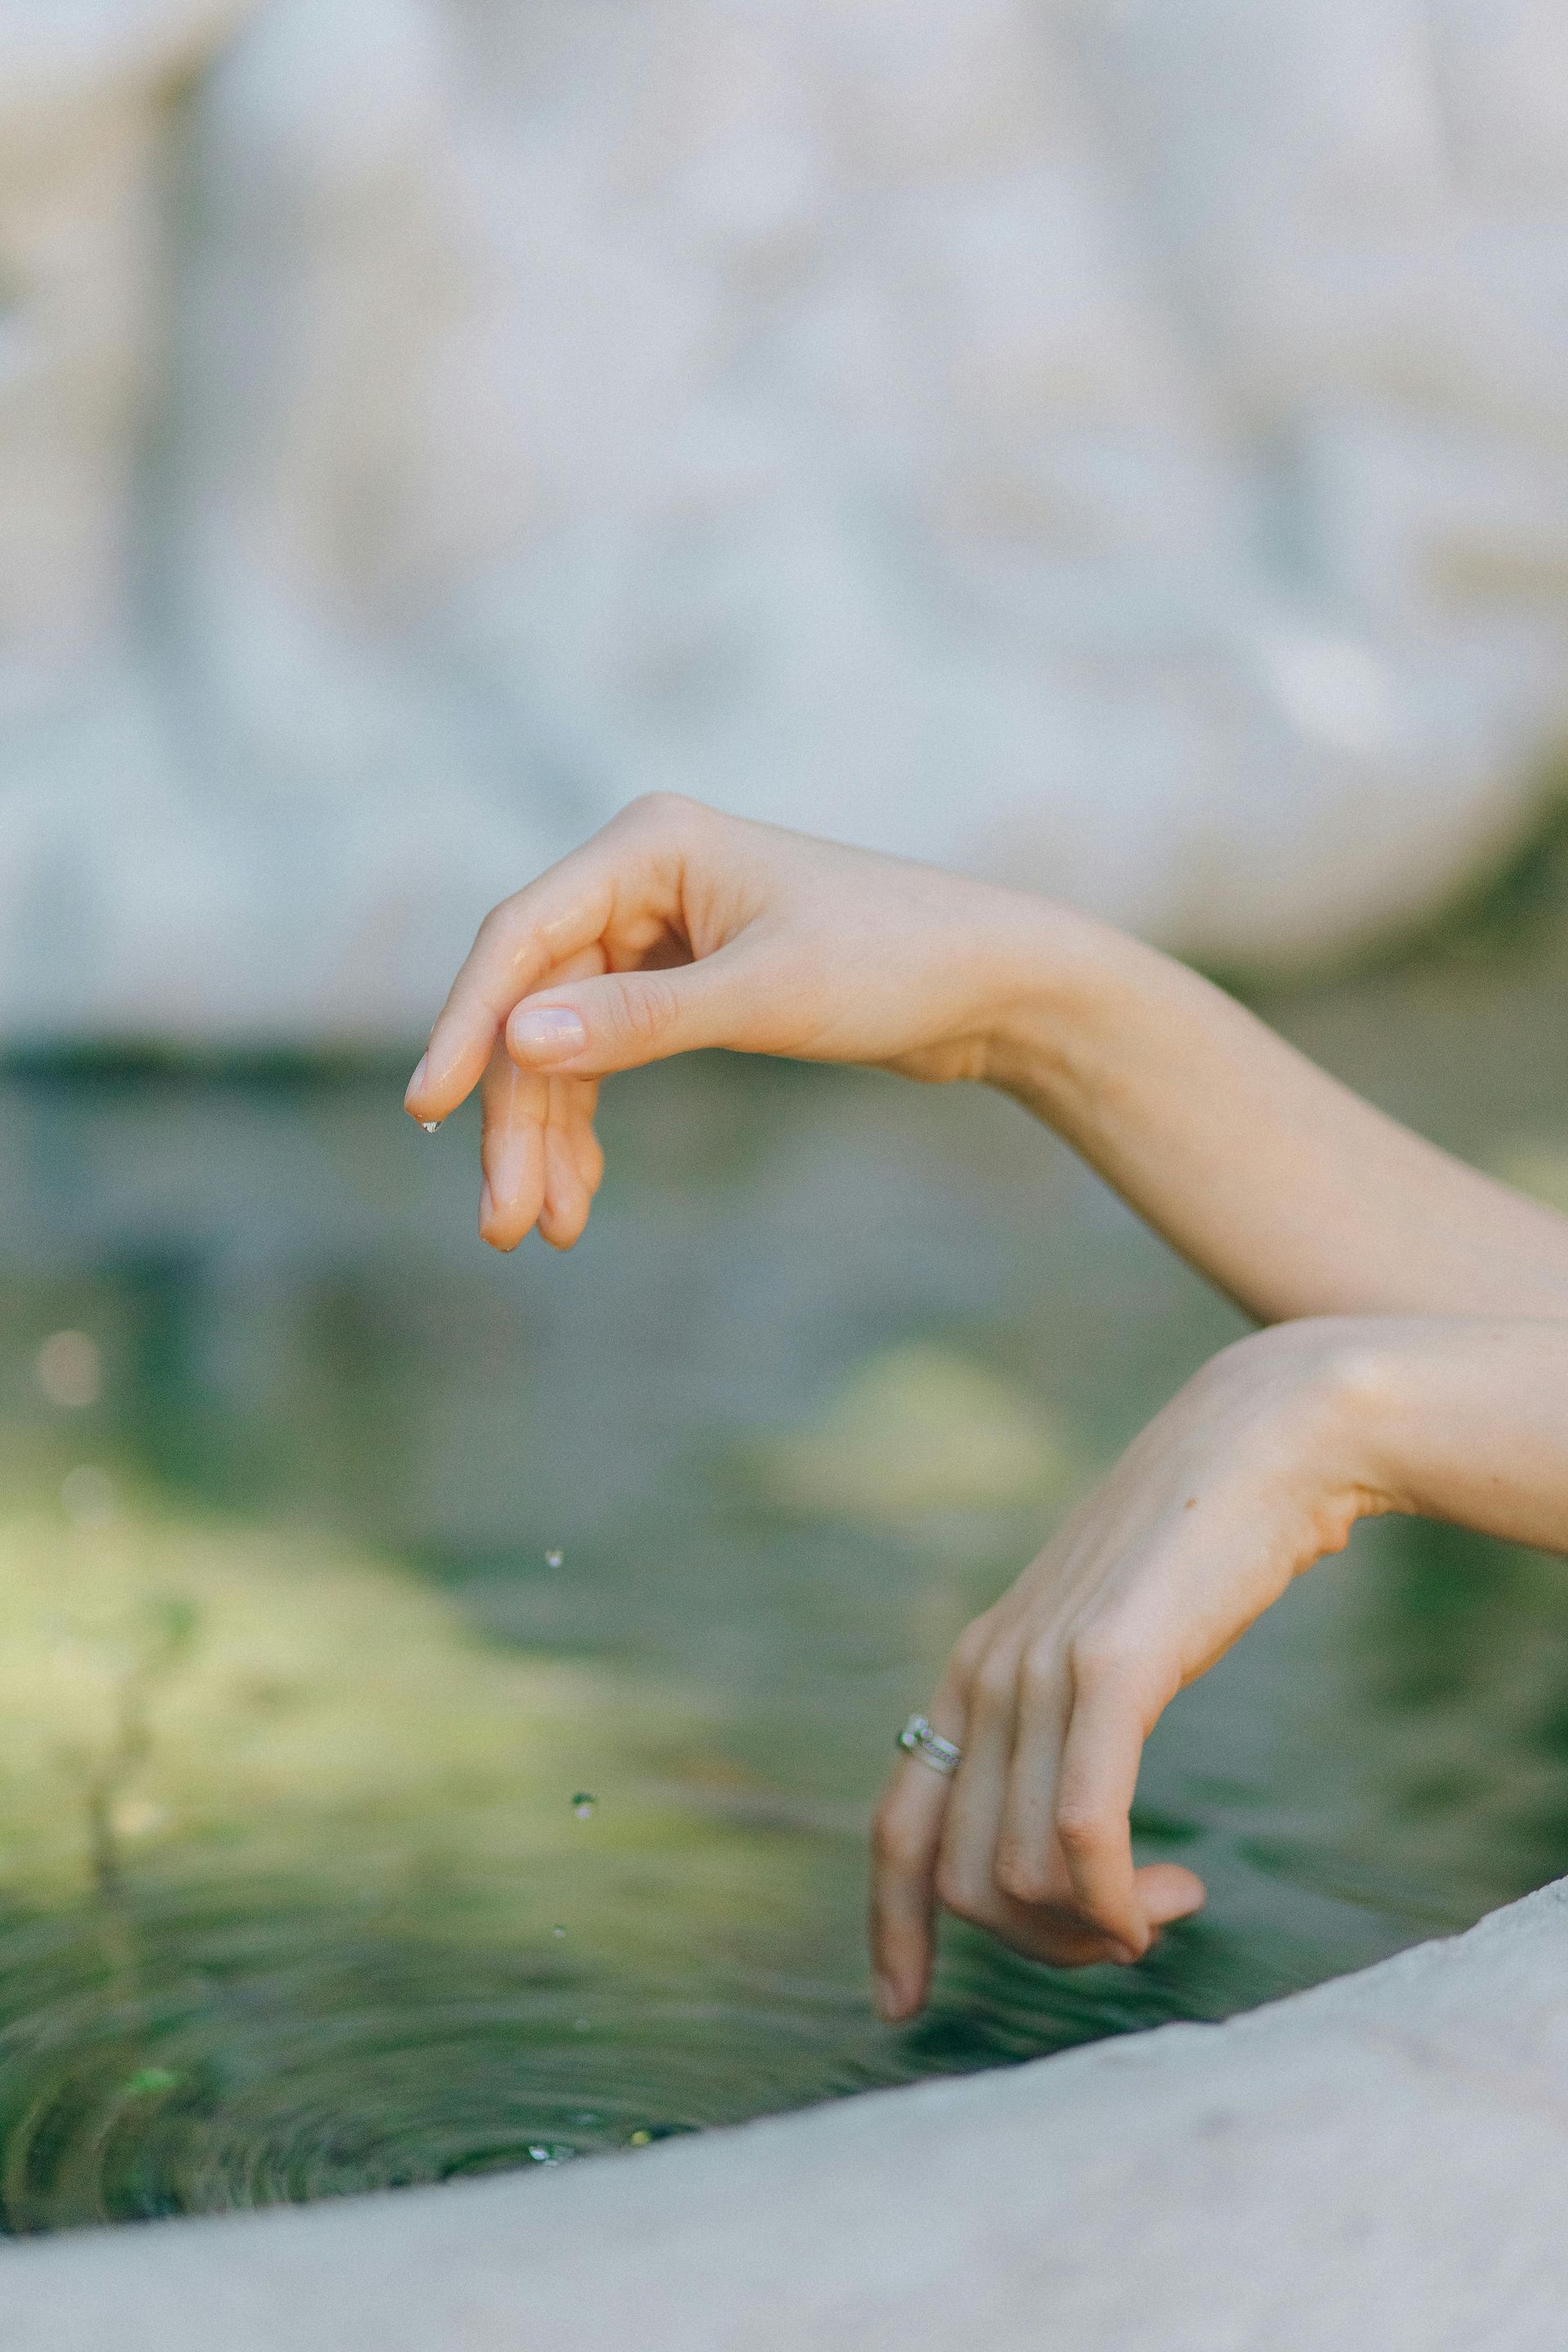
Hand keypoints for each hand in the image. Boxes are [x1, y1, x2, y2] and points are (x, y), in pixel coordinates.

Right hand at [405, 794, 1053, 1249]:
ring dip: (547, 1136)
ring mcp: (660, 933)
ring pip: (564, 1043)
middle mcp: (641, 879)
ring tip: (539, 1230)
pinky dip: (589, 1126)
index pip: (521, 936)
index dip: (467, 1025)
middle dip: (516, 1116)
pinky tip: (580, 1197)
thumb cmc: (896, 963)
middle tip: (503, 1223)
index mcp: (650, 845)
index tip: (428, 1111)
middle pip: (535, 1004)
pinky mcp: (686, 984)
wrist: (994, 984)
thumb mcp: (767, 995)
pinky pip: (606, 1056)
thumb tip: (519, 1041)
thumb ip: (643, 1021)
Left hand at [869, 1321, 1381, 2017]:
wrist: (1263, 1443)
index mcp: (973, 1669)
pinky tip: (1164, 1895)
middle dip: (1044, 1944)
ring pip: (1018, 1872)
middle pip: (964, 1880)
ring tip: (1162, 1904)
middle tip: (1127, 1934)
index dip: (891, 1926)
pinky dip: (1114, 1898)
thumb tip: (1066, 1837)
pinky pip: (1078, 1830)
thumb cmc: (1201, 1551)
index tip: (897, 2006)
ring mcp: (1040, 1668)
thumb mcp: (1106, 1640)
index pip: (897, 1826)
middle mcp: (985, 1673)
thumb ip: (1066, 1719)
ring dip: (1093, 1927)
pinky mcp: (1109, 1667)